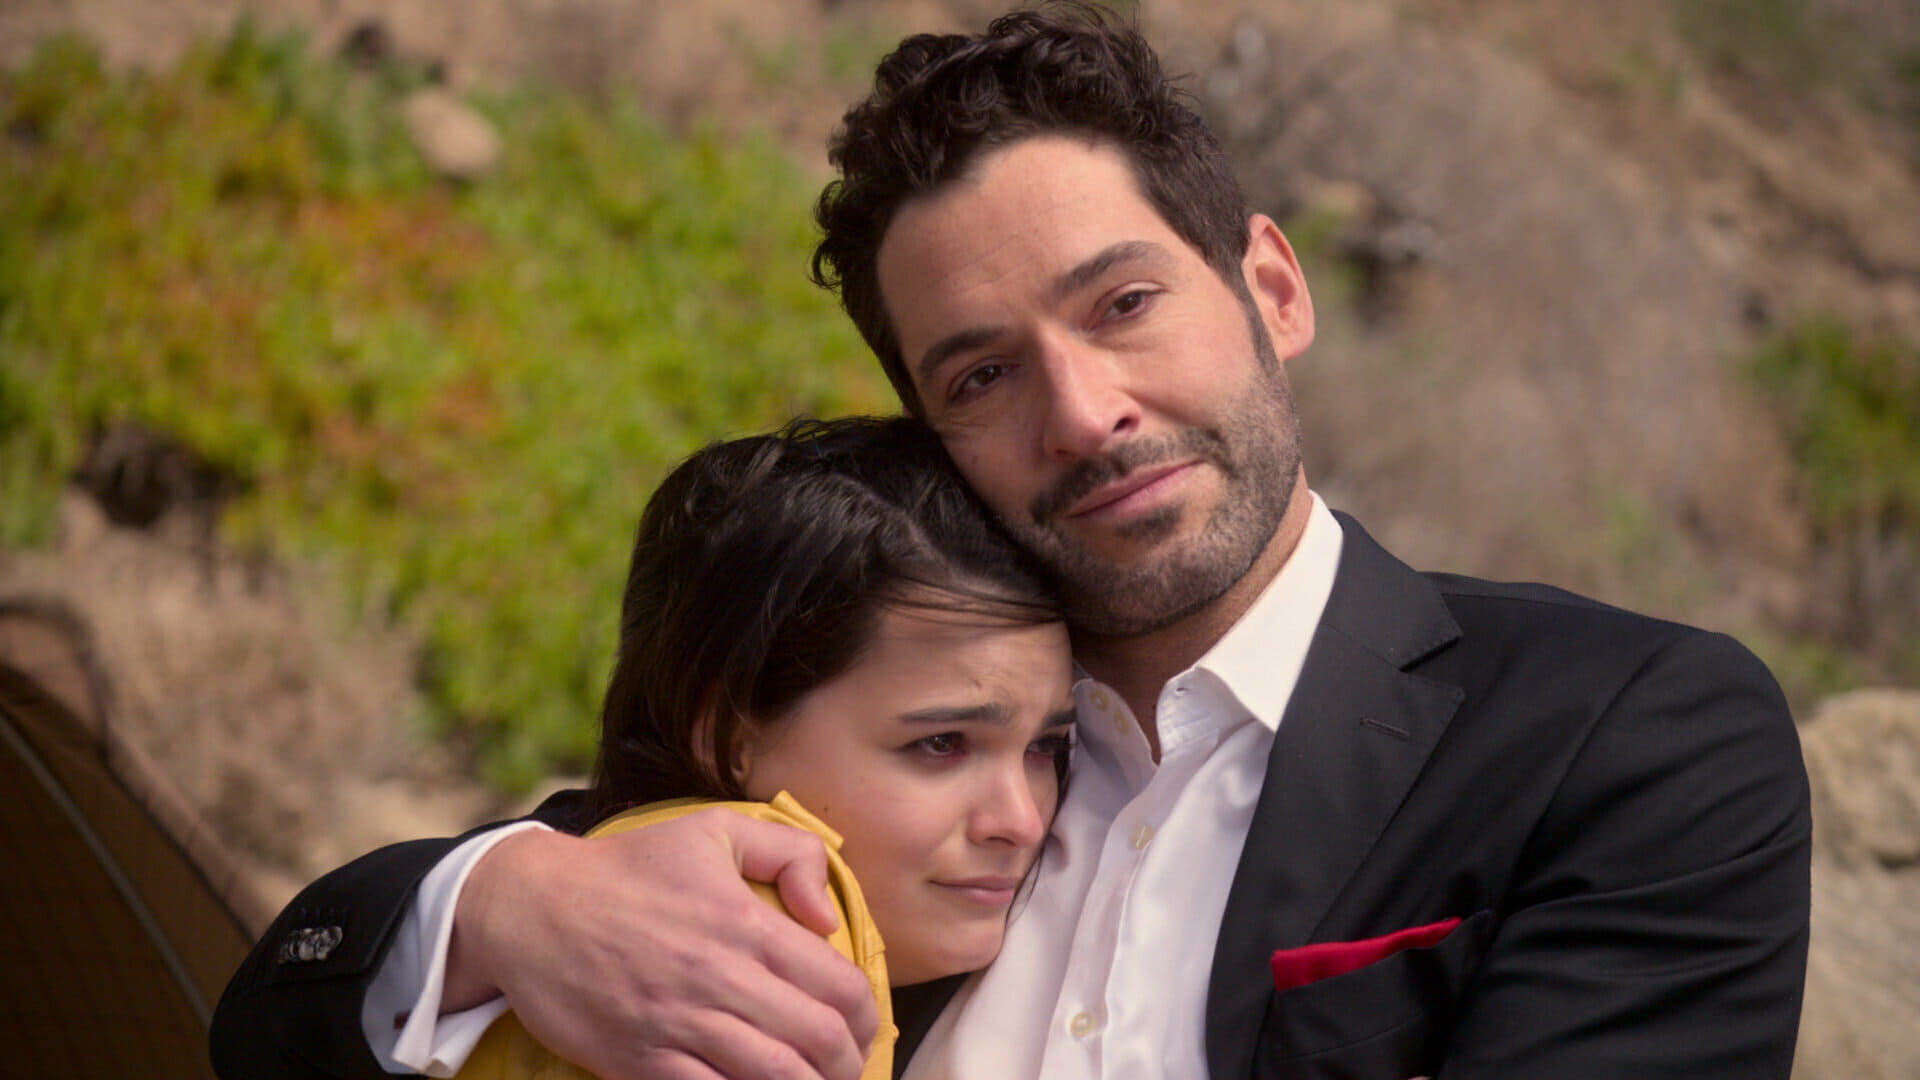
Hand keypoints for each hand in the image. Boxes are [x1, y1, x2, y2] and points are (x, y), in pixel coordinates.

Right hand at [446, 808, 878, 1079]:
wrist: (531, 909)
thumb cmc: (628, 868)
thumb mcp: (714, 831)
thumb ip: (790, 852)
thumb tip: (828, 914)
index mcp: (746, 924)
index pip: (840, 987)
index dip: (866, 1017)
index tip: (864, 1026)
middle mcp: (719, 978)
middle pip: (818, 1042)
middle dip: (846, 1062)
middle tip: (845, 1063)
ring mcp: (679, 1025)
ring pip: (774, 1078)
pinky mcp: (641, 1062)